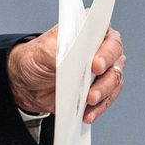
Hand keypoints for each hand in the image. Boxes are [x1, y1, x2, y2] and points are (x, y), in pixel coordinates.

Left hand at [6, 26, 124, 122]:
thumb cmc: (37, 58)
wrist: (29, 83)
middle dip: (106, 77)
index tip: (96, 64)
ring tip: (89, 102)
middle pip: (116, 60)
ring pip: (114, 81)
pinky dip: (98, 108)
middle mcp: (101, 48)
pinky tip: (88, 114)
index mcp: (88, 31)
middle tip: (92, 90)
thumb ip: (59, 50)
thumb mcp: (41, 51)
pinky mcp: (99, 89)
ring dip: (103, 94)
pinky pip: (107, 99)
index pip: (106, 35)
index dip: (105, 50)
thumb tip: (71, 56)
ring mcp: (103, 70)